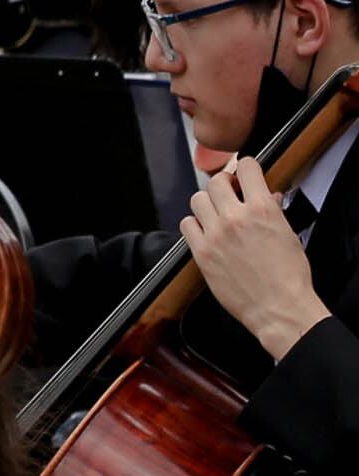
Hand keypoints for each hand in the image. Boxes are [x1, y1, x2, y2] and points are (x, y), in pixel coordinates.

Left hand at [179, 150, 331, 359]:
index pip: (246, 168)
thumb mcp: (289, 236)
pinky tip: (206, 232)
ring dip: (207, 204)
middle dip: (224, 185)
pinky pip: (186, 224)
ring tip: (217, 215)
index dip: (245, 167)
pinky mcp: (201, 252)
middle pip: (216, 182)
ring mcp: (215, 234)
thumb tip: (267, 195)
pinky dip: (194, 225)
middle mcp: (236, 217)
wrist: (279, 308)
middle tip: (229, 195)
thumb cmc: (289, 276)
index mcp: (262, 210)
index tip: (243, 172)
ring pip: (198, 199)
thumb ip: (274, 211)